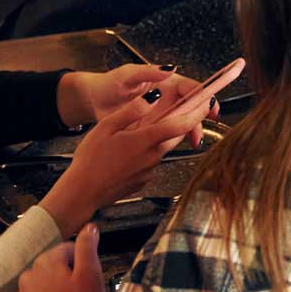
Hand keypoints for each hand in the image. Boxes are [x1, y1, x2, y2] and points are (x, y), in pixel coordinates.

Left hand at [14, 223, 107, 291]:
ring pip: (41, 286)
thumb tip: (89, 227)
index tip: (91, 275)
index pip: (67, 249)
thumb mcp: (92, 275)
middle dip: (66, 274)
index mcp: (45, 264)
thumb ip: (87, 247)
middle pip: (51, 267)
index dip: (82, 260)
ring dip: (55, 290)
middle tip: (82, 291)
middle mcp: (27, 278)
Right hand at [37, 89, 215, 235]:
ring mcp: (150, 170)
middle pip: (176, 135)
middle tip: (171, 112)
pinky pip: (151, 161)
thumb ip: (132, 111)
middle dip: (179, 122)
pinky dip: (145, 154)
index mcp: (146, 140)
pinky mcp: (145, 180)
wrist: (81, 193)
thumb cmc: (90, 161)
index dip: (198, 111)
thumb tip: (151, 97)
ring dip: (157, 138)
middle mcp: (153, 156)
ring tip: (132, 136)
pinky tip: (125, 155)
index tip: (209, 102)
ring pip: (163, 147)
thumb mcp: (105, 127)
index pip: (182, 123)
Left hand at [56, 65, 214, 127]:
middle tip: (202, 128)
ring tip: (193, 140)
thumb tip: (170, 69)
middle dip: (200, 118)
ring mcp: (161, 114)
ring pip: (183, 121)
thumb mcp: (126, 74)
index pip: (191, 88)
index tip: (209, 105)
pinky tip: (178, 144)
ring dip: (191, 130)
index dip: (203, 96)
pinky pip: (169, 133)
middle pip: (192, 107)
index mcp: (166, 83)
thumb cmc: (108, 83)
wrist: (92, 101)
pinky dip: (177, 139)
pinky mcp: (153, 127)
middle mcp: (168, 98)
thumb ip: (148, 71)